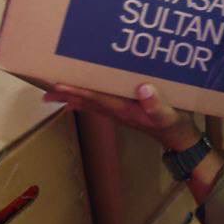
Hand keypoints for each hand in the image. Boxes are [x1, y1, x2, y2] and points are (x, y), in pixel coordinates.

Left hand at [43, 82, 200, 151]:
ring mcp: (118, 112)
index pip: (95, 99)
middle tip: (45, 90)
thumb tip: (143, 90)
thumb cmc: (173, 125)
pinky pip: (98, 103)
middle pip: (86, 101)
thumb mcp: (168, 115)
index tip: (58, 85)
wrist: (178, 138)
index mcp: (124, 109)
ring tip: (53, 93)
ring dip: (72, 97)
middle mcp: (116, 111)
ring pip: (89, 102)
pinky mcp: (123, 110)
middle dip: (66, 95)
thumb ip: (156, 105)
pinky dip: (85, 98)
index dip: (76, 91)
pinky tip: (76, 97)